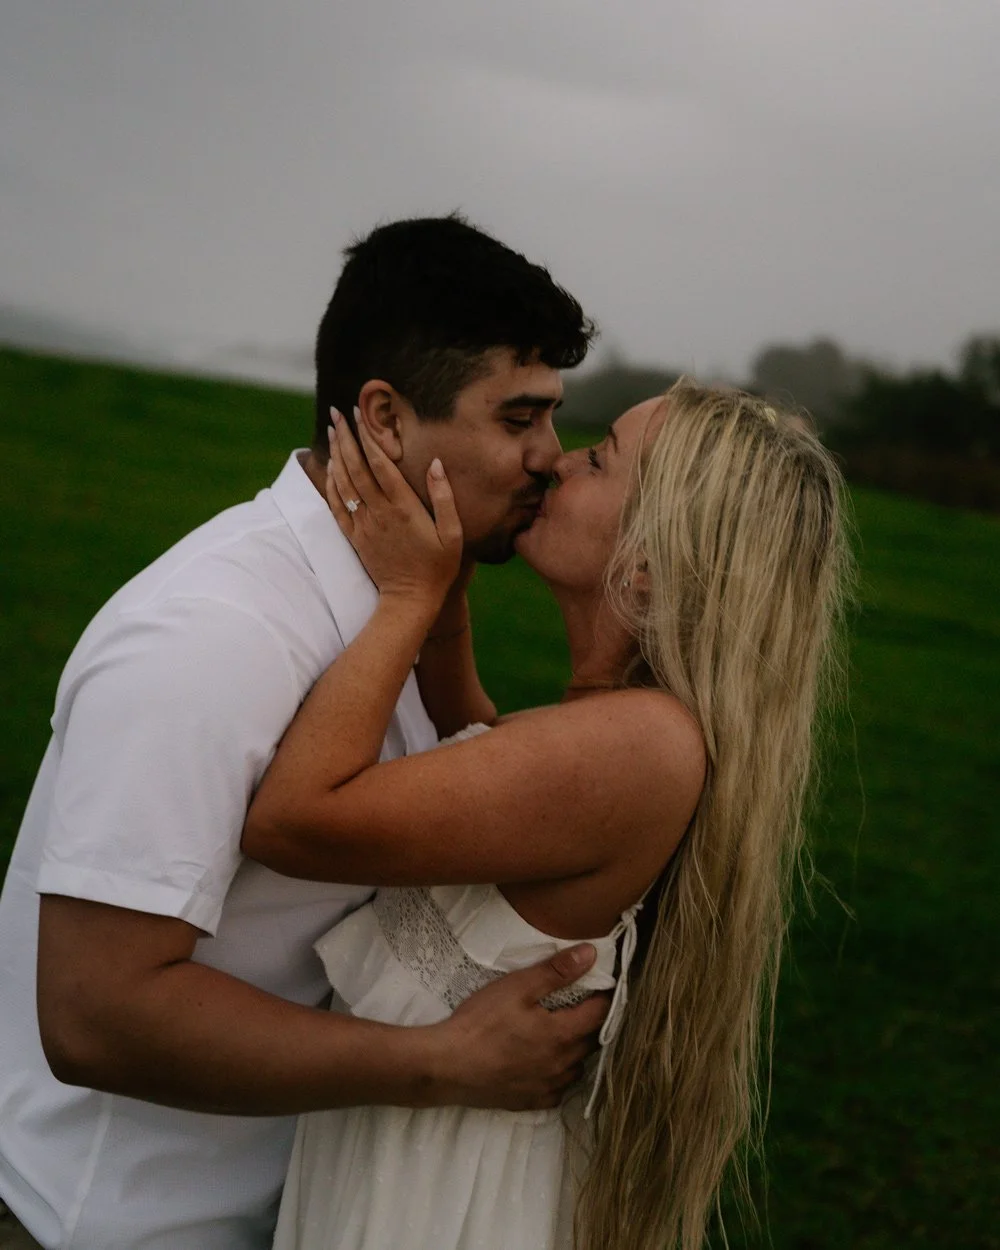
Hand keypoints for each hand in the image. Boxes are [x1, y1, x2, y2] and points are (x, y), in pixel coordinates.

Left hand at [326, 408, 462, 608]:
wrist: (410, 600)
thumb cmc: (438, 567)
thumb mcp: (452, 534)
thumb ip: (444, 497)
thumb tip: (436, 464)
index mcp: (403, 507)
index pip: (380, 464)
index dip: (368, 438)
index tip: (359, 416)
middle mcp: (379, 512)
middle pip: (357, 467)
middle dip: (346, 437)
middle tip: (337, 413)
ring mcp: (364, 524)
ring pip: (344, 483)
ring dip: (336, 455)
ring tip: (332, 431)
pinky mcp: (355, 537)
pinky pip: (337, 506)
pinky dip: (331, 484)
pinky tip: (331, 468)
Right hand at [423, 944, 609, 1110]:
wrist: (447, 1066)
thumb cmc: (481, 1022)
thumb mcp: (518, 987)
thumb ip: (556, 971)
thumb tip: (591, 954)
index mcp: (562, 1035)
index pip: (599, 1014)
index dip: (604, 997)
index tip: (603, 985)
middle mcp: (561, 1065)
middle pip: (592, 1042)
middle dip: (593, 1022)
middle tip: (585, 1005)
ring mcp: (547, 1087)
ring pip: (577, 1068)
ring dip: (578, 1050)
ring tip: (566, 1033)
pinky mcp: (530, 1103)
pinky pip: (558, 1089)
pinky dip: (559, 1075)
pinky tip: (547, 1064)